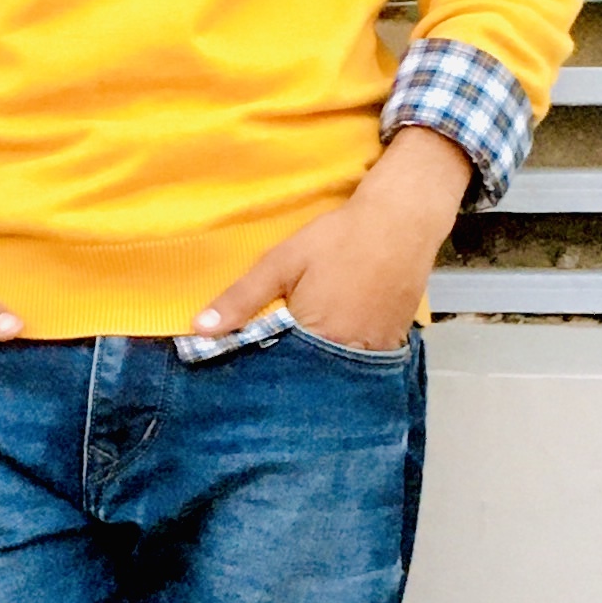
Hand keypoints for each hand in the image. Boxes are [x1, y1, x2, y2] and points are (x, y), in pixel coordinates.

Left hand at [191, 126, 471, 353]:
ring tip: (295, 366)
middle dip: (287, 378)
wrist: (401, 220)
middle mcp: (349, 355)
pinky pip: (360, 368)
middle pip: (309, 382)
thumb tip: (200, 329)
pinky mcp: (392, 345)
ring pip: (335, 377)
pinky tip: (327, 352)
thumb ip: (242, 298)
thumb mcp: (282, 262)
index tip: (240, 376)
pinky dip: (342, 364)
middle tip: (265, 374)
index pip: (278, 375)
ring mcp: (375, 354)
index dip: (259, 375)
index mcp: (317, 338)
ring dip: (315, 374)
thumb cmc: (339, 239)